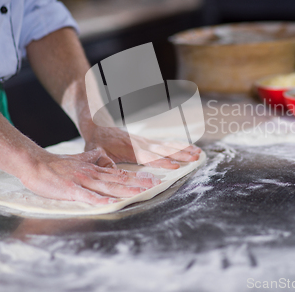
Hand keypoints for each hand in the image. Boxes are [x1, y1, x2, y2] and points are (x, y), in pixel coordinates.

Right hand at [20, 147, 160, 204]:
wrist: (35, 163)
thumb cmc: (56, 164)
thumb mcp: (79, 158)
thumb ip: (92, 158)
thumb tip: (102, 157)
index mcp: (94, 169)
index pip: (120, 173)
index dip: (137, 176)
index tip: (152, 178)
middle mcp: (92, 174)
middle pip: (119, 179)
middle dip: (138, 183)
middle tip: (156, 184)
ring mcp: (82, 181)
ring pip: (108, 186)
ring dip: (125, 190)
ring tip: (141, 192)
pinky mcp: (71, 189)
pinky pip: (87, 196)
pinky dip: (99, 199)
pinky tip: (110, 202)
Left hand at [83, 126, 201, 168]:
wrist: (98, 124)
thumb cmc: (97, 141)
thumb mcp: (95, 152)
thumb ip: (104, 161)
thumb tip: (110, 170)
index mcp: (131, 150)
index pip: (150, 157)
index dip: (163, 162)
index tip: (176, 166)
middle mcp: (141, 145)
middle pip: (165, 150)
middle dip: (181, 154)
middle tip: (196, 158)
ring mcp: (145, 142)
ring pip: (168, 146)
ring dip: (184, 149)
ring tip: (198, 153)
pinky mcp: (147, 141)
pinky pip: (164, 144)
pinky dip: (178, 146)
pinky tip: (188, 148)